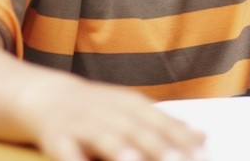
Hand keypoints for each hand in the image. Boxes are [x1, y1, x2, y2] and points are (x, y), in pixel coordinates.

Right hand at [28, 77, 205, 160]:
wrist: (45, 96)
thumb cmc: (98, 110)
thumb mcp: (132, 111)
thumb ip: (166, 125)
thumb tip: (204, 137)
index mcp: (131, 105)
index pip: (162, 122)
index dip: (182, 139)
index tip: (202, 156)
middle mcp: (109, 111)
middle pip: (137, 130)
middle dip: (158, 147)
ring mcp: (82, 123)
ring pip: (104, 138)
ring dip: (121, 151)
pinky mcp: (55, 137)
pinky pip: (66, 152)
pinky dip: (74, 160)